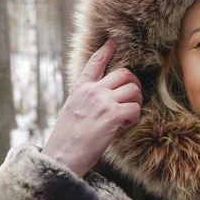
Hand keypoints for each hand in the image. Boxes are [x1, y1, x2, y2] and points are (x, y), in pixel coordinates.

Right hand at [43, 40, 142, 177]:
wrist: (62, 156)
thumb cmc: (67, 139)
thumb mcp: (72, 110)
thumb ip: (87, 99)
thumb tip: (105, 98)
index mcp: (80, 88)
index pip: (94, 63)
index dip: (106, 51)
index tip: (114, 42)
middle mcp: (92, 91)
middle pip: (124, 74)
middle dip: (134, 84)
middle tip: (132, 98)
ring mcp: (103, 101)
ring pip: (133, 90)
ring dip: (136, 103)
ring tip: (127, 116)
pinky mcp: (112, 115)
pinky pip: (135, 108)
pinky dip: (134, 118)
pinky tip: (124, 126)